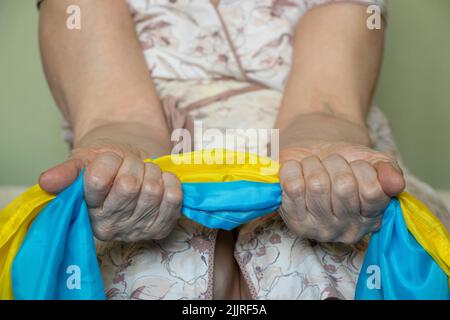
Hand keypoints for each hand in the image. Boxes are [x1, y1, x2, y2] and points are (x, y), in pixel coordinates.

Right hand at [39, 123, 181, 241]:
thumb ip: (67, 171)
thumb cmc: (107, 162)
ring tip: (145, 173)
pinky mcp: (160, 228)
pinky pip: (173, 199)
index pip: (97, 180)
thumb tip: (46, 182)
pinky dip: (170, 182)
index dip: (109, 160)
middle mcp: (108, 226)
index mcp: (84, 209)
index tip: (110, 158)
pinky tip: (161, 181)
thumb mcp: (84, 159)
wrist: (133, 163)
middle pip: (129, 186)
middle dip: (133, 165)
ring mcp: (135, 230)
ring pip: (153, 190)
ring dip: (152, 172)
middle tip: (131, 165)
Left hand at [278, 141, 404, 243]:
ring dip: (313, 165)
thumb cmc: (342, 164)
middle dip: (335, 163)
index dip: (361, 169)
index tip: (354, 165)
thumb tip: (396, 184)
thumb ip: (387, 169)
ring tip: (313, 166)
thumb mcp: (370, 161)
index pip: (372, 191)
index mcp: (373, 217)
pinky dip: (293, 169)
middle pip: (343, 186)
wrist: (309, 157)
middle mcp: (349, 230)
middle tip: (329, 164)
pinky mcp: (295, 223)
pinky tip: (297, 171)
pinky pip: (293, 187)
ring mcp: (321, 230)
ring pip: (317, 184)